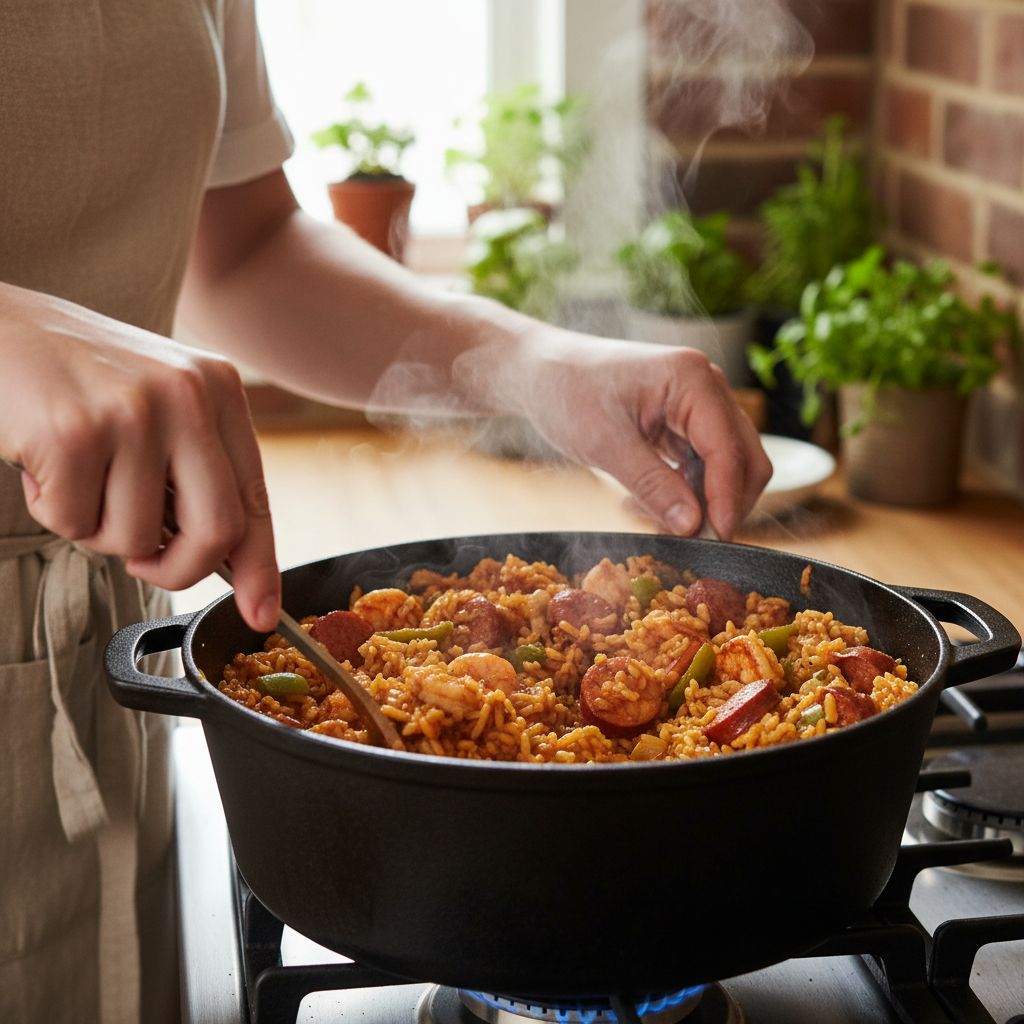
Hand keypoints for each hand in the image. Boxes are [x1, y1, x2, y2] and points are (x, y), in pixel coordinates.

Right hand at [0, 282, 280, 630]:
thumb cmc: (77, 378)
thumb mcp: (159, 404)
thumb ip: (195, 467)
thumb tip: (226, 558)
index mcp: (218, 390)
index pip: (255, 498)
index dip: (262, 566)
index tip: (262, 614)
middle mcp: (187, 396)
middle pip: (215, 532)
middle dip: (176, 570)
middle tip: (143, 562)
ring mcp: (133, 411)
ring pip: (135, 537)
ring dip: (95, 528)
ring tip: (75, 475)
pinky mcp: (74, 431)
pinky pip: (73, 522)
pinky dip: (50, 509)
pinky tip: (41, 461)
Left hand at [509, 328, 771, 539]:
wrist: (541, 373)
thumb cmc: (566, 393)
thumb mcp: (604, 444)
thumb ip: (652, 484)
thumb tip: (693, 525)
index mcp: (692, 378)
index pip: (728, 447)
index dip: (728, 498)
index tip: (717, 538)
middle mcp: (706, 386)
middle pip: (744, 457)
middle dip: (724, 503)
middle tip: (690, 540)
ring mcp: (699, 404)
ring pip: (727, 466)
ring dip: (702, 502)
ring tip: (655, 522)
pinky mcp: (685, 422)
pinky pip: (702, 466)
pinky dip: (686, 492)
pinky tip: (649, 507)